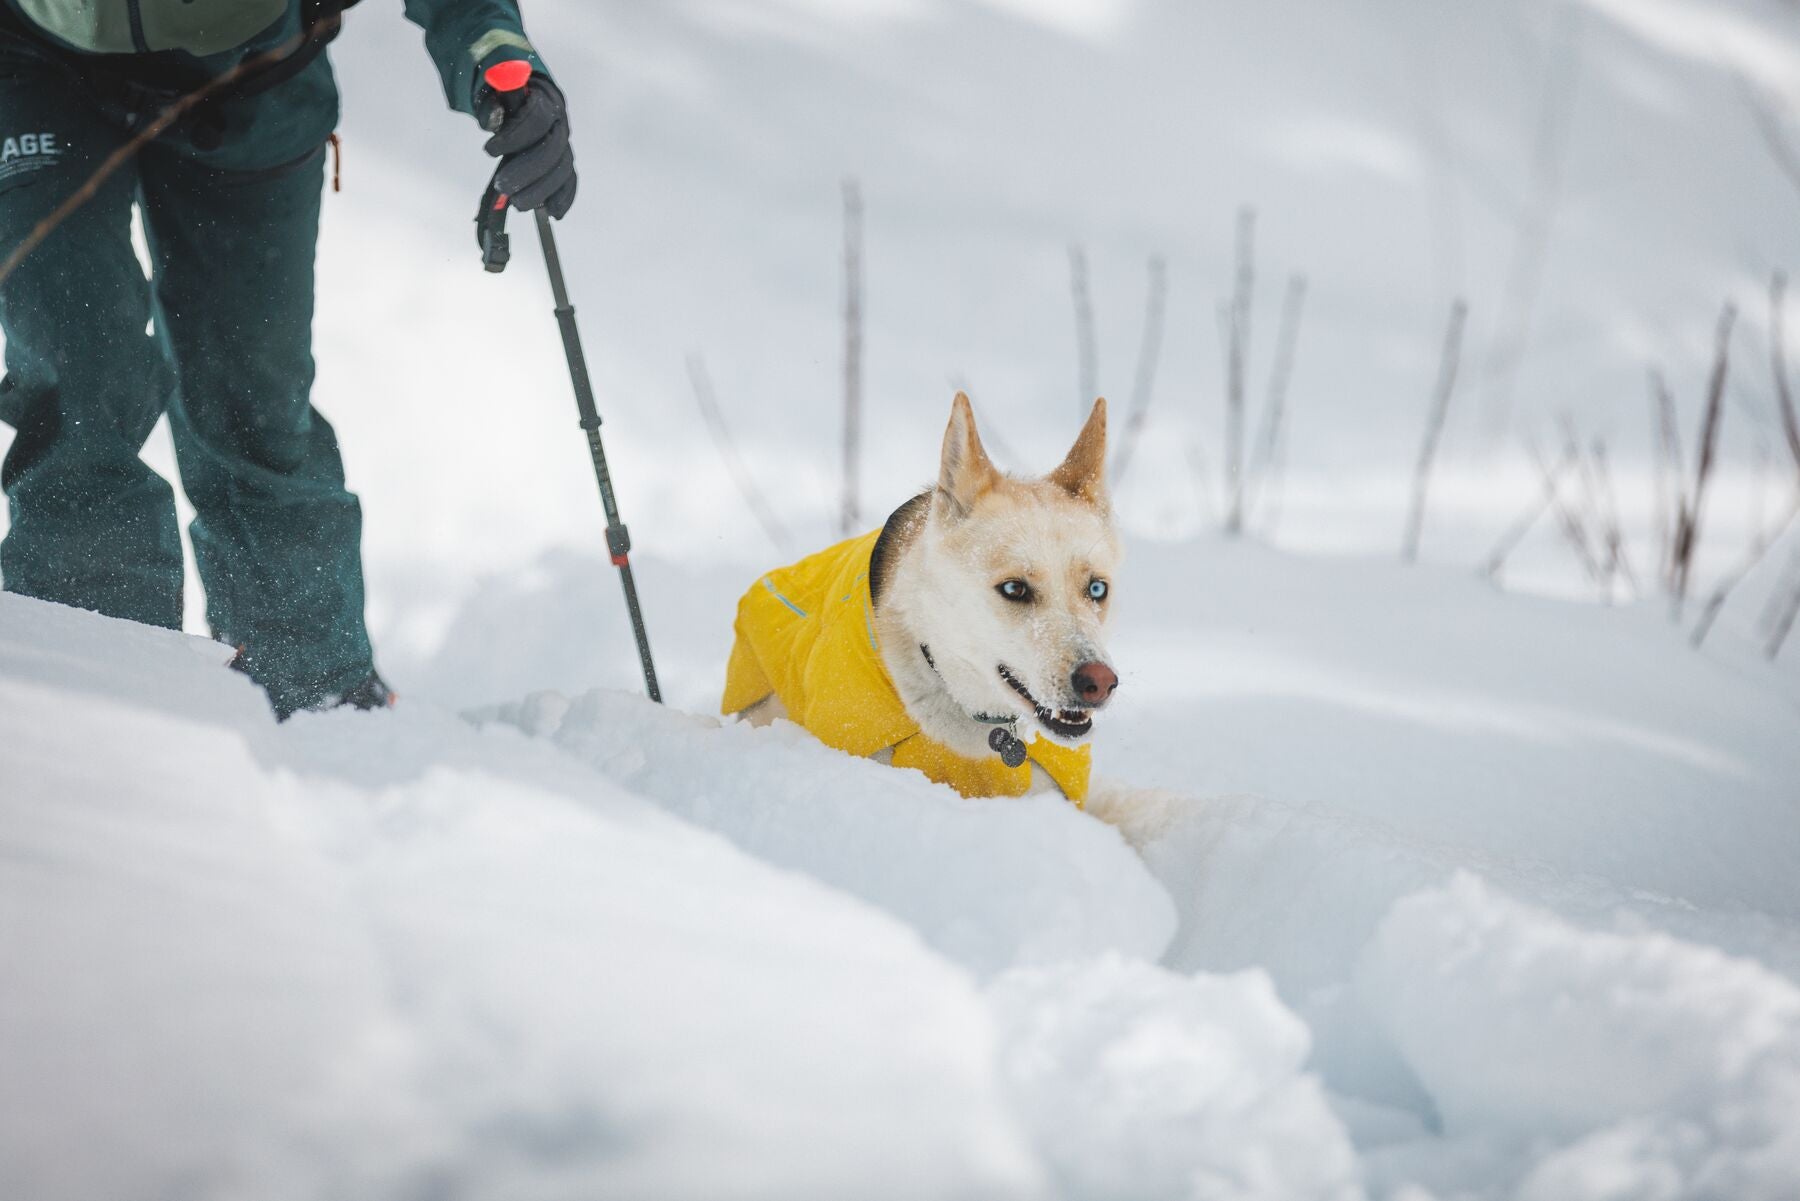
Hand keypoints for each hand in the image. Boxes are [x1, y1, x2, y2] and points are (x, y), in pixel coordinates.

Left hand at [483, 77, 576, 218]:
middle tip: (502, 187)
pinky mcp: (563, 160)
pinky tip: (553, 213)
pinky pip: (570, 180)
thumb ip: (491, 104)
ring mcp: (564, 142)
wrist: (522, 97)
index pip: (536, 119)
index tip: (489, 150)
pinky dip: (563, 198)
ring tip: (517, 204)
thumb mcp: (492, 91)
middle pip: (552, 150)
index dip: (514, 137)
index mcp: (544, 99)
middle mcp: (559, 122)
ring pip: (562, 169)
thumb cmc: (504, 95)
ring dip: (541, 190)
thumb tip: (493, 120)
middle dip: (527, 172)